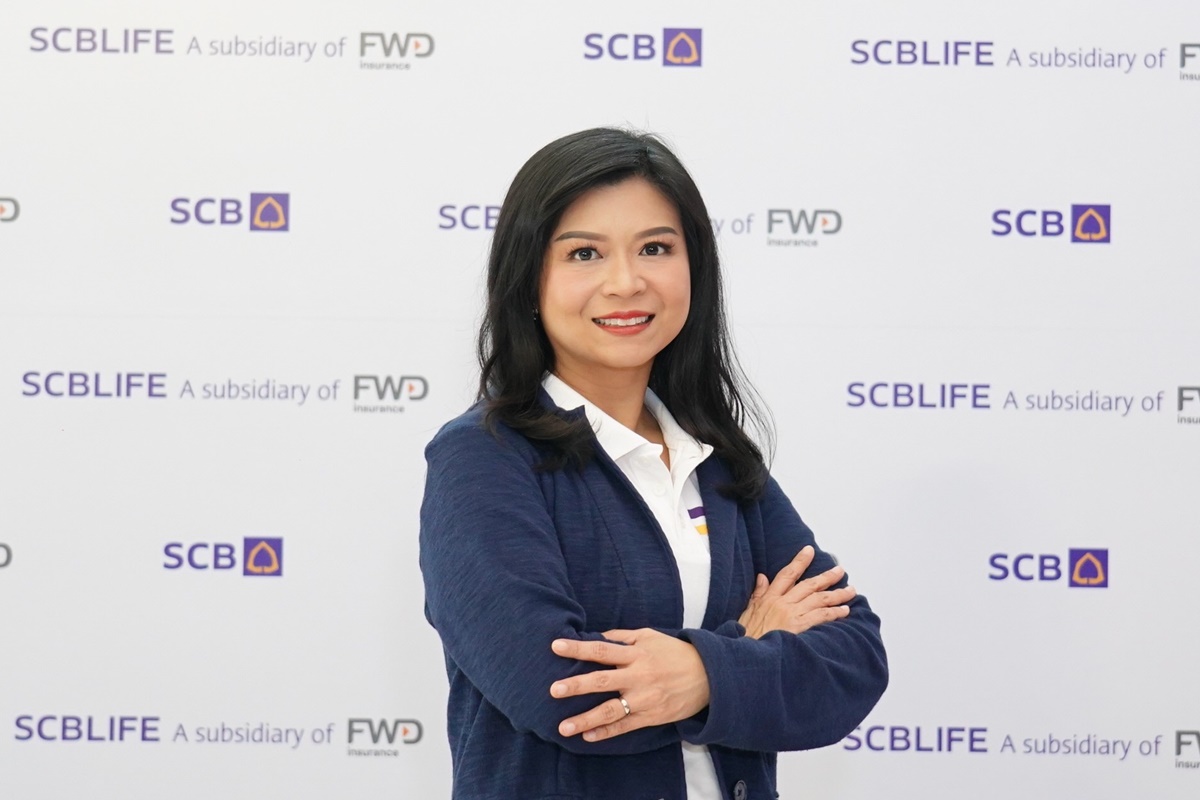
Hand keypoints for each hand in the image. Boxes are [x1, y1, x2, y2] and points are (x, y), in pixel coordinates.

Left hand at [548, 628, 709, 742]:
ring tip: (564, 727)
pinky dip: (606, 732)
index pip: (601, 649)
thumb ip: (623, 636)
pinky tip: (588, 736)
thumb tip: (596, 636)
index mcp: (637, 653)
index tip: (555, 646)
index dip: (578, 648)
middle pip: (602, 680)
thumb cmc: (675, 652)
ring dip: (586, 719)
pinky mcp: (652, 716)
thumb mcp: (650, 636)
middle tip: (553, 690)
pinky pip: (626, 726)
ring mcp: (645, 698)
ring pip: (611, 710)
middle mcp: (639, 676)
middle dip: (577, 685)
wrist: (709, 675)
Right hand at [737, 545, 855, 638]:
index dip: (799, 561)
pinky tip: (845, 610)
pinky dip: (834, 612)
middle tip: (840, 570)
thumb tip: (762, 577)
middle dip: (827, 577)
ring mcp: (791, 614)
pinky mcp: (798, 627)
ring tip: (850, 591)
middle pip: (809, 585)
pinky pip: (820, 616)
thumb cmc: (746, 635)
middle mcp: (782, 603)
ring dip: (837, 594)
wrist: (747, 653)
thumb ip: (757, 594)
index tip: (809, 550)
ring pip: (819, 599)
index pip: (787, 574)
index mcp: (769, 598)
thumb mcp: (747, 611)